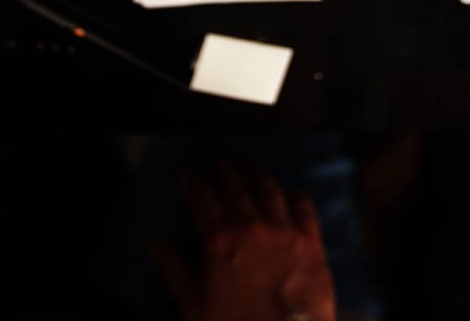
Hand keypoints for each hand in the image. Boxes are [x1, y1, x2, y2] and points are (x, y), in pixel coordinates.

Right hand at [155, 163, 336, 320]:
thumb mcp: (193, 308)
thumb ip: (174, 273)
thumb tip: (158, 245)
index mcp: (219, 241)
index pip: (201, 199)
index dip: (193, 184)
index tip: (188, 176)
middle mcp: (251, 226)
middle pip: (235, 186)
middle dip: (223, 170)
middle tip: (217, 163)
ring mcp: (284, 231)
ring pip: (269, 190)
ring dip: (256, 175)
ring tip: (249, 169)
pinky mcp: (311, 241)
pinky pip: (304, 207)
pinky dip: (294, 195)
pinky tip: (290, 192)